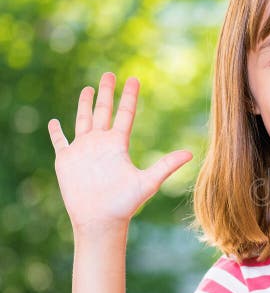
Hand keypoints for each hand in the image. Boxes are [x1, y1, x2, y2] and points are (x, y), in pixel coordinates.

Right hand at [48, 72, 192, 230]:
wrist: (100, 218)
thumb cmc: (125, 203)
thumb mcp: (148, 181)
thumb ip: (167, 165)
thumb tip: (191, 153)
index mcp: (118, 144)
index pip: (125, 114)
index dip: (129, 97)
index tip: (134, 79)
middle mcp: (101, 143)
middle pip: (104, 111)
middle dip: (106, 92)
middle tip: (109, 73)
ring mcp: (83, 150)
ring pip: (83, 121)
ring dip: (85, 105)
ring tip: (88, 89)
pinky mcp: (66, 160)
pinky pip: (60, 142)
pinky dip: (56, 132)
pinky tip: (54, 122)